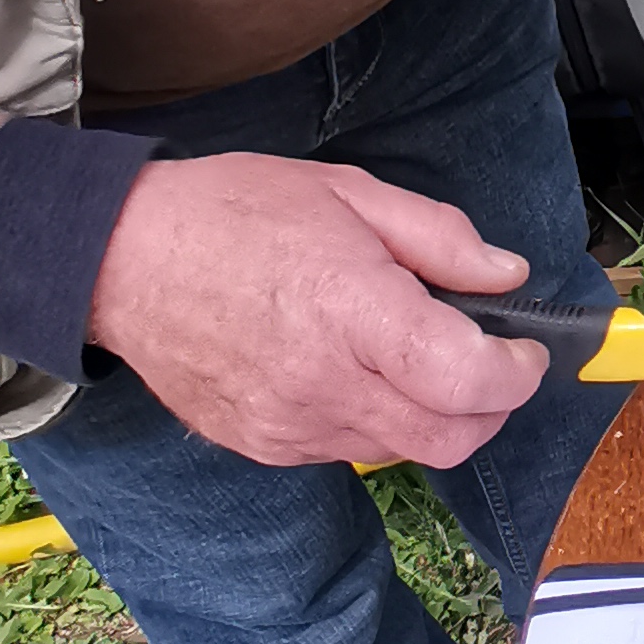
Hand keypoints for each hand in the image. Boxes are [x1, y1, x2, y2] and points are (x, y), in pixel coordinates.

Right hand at [86, 155, 546, 469]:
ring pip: (403, 452)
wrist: (120, 259)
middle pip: (450, 439)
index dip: (515, 373)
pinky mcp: (265, 447)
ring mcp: (291, 424)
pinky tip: (349, 370)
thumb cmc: (230, 213)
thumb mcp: (348, 191)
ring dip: (429, 414)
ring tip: (405, 354)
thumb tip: (506, 276)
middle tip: (486, 363)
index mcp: (352, 309)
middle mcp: (324, 382)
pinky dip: (373, 421)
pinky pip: (348, 451)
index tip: (523, 350)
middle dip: (489, 408)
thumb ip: (439, 238)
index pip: (467, 380)